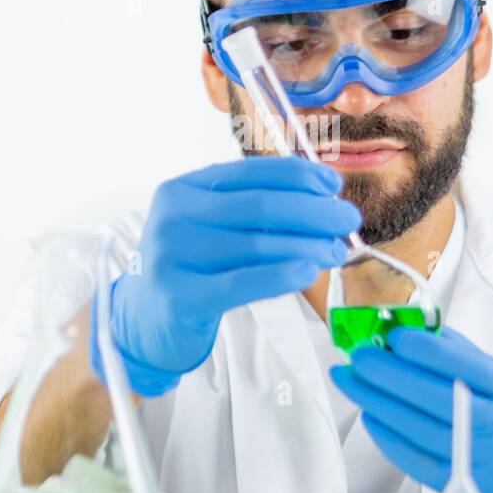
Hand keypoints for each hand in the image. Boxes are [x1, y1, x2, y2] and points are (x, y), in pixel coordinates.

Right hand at [98, 157, 360, 396]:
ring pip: (256, 245)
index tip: (333, 185)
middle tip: (348, 221)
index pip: (250, 173)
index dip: (297, 175)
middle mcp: (173, 215)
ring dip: (308, 246)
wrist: (143, 320)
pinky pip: (240, 283)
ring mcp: (171, 255)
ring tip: (338, 251)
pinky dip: (280, 275)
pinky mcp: (179, 296)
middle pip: (258, 207)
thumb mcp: (211, 227)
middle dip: (313, 211)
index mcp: (183, 188)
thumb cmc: (191, 268)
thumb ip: (254, 212)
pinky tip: (309, 272)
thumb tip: (324, 202)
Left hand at [330, 326, 492, 492]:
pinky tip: (370, 416)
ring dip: (378, 402)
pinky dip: (389, 437)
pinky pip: (417, 461)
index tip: (394, 335)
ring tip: (351, 380)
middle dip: (389, 373)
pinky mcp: (466, 492)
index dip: (426, 349)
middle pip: (437, 397)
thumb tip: (420, 330)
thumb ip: (469, 359)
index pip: (467, 366)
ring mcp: (486, 464)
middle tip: (358, 355)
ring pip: (420, 429)